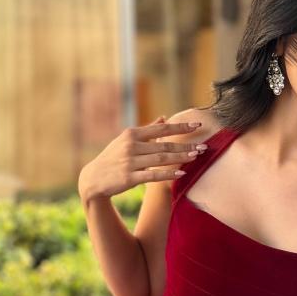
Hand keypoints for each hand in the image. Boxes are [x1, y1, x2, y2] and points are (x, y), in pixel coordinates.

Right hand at [78, 116, 206, 201]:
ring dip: (180, 157)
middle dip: (185, 145)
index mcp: (132, 134)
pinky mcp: (129, 178)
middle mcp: (131, 146)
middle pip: (164, 144)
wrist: (93, 178)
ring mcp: (130, 162)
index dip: (180, 126)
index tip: (197, 124)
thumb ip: (147, 130)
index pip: (161, 128)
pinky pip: (153, 175)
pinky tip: (181, 173)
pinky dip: (168, 174)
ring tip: (196, 156)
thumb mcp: (126, 140)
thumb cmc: (113, 157)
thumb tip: (164, 118)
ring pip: (161, 159)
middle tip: (203, 146)